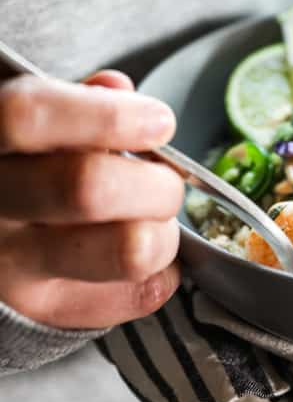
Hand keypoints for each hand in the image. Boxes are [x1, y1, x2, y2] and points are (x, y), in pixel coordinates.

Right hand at [0, 70, 183, 328]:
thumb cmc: (20, 162)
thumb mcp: (30, 118)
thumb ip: (72, 100)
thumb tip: (116, 90)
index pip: (29, 117)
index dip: (108, 116)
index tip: (159, 121)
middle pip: (89, 188)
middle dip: (154, 180)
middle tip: (167, 178)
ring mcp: (13, 268)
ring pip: (126, 250)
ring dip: (165, 229)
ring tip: (157, 219)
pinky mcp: (45, 311)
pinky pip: (138, 293)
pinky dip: (163, 271)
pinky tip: (143, 248)